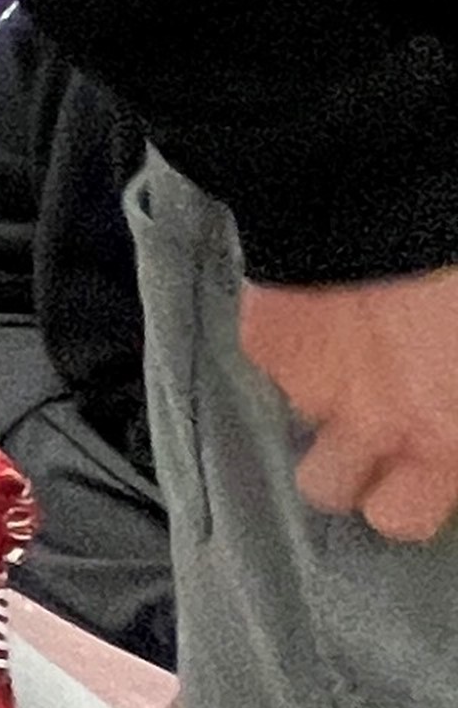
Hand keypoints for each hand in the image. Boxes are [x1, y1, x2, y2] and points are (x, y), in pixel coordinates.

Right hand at [240, 266, 457, 548]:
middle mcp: (373, 428)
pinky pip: (276, 359)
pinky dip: (295, 341)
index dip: (410, 496)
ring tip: (347, 356)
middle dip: (347, 470)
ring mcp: (310, 386)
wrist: (388, 189)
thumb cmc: (453, 264)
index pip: (407, 518)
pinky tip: (323, 302)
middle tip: (371, 430)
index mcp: (444, 435)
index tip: (423, 463)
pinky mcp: (268, 340)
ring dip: (319, 402)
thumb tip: (444, 411)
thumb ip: (454, 398)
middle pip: (332, 491)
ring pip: (299, 421)